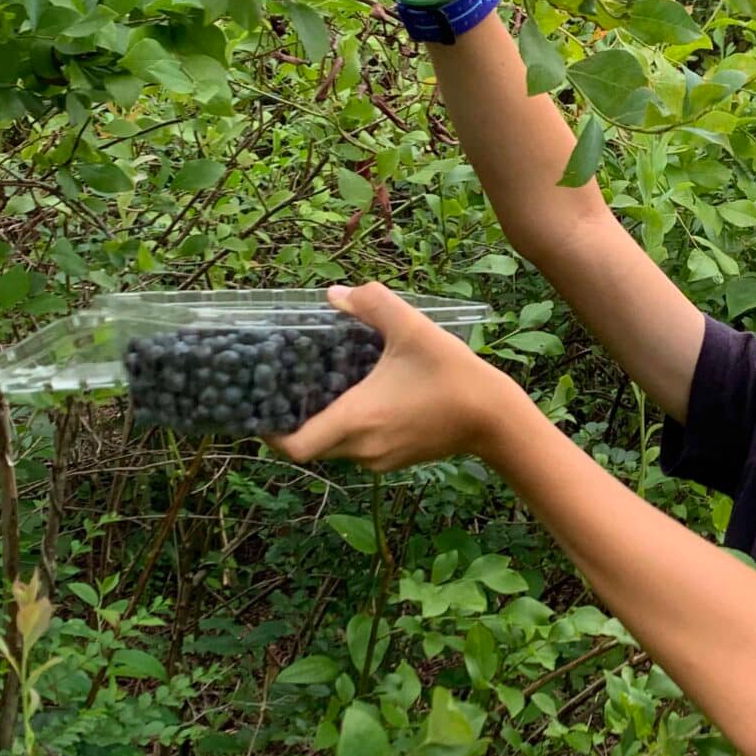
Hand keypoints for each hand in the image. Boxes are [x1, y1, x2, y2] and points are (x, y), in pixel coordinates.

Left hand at [263, 282, 511, 472]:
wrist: (496, 419)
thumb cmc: (452, 375)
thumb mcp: (412, 328)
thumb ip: (371, 304)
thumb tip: (334, 295)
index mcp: (356, 420)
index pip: (294, 446)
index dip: (269, 431)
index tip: (260, 407)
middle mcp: (361, 448)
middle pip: (310, 445)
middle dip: (294, 419)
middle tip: (289, 384)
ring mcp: (379, 459)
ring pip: (335, 446)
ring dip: (325, 420)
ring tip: (325, 383)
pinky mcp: (396, 460)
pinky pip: (358, 447)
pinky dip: (351, 426)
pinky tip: (363, 394)